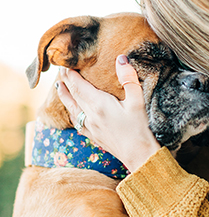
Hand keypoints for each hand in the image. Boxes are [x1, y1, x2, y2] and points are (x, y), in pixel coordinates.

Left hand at [56, 55, 160, 171]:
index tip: (66, 65)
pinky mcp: (94, 137)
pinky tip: (73, 113)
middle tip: (61, 72)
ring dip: (65, 97)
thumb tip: (121, 59)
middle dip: (66, 83)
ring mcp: (90, 128)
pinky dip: (72, 113)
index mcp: (99, 105)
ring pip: (72, 109)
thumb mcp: (138, 101)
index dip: (71, 75)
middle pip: (74, 96)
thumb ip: (128, 78)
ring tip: (59, 88)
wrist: (140, 157)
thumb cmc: (140, 129)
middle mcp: (90, 116)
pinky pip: (77, 122)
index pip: (79, 86)